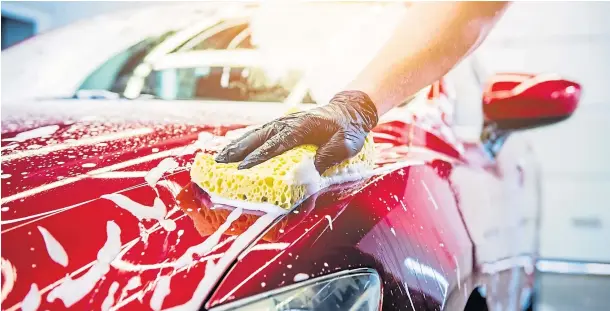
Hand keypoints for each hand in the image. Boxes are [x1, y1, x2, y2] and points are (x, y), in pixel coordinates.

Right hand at [215, 90, 378, 173]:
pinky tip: (234, 151)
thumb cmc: (348, 130)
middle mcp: (288, 123)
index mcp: (302, 127)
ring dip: (237, 146)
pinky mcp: (283, 126)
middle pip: (258, 137)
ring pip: (256, 134)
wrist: (349, 111)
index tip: (243, 168)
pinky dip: (245, 142)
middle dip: (238, 151)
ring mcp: (284, 123)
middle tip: (220, 163)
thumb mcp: (347, 144)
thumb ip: (330, 155)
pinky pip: (260, 134)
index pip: (276, 144)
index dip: (259, 157)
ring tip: (220, 159)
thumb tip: (312, 168)